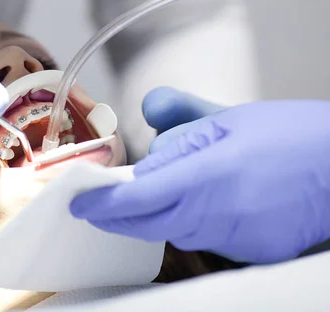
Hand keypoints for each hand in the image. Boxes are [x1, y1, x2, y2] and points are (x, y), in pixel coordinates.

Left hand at [71, 94, 329, 263]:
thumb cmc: (291, 138)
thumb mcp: (231, 117)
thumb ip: (183, 121)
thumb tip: (148, 114)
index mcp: (207, 176)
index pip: (136, 198)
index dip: (102, 203)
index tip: (77, 203)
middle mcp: (216, 215)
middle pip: (146, 223)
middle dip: (119, 213)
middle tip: (101, 201)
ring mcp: (234, 239)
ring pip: (174, 230)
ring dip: (158, 213)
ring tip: (162, 189)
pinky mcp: (250, 253)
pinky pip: (204, 238)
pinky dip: (193, 220)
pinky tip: (207, 200)